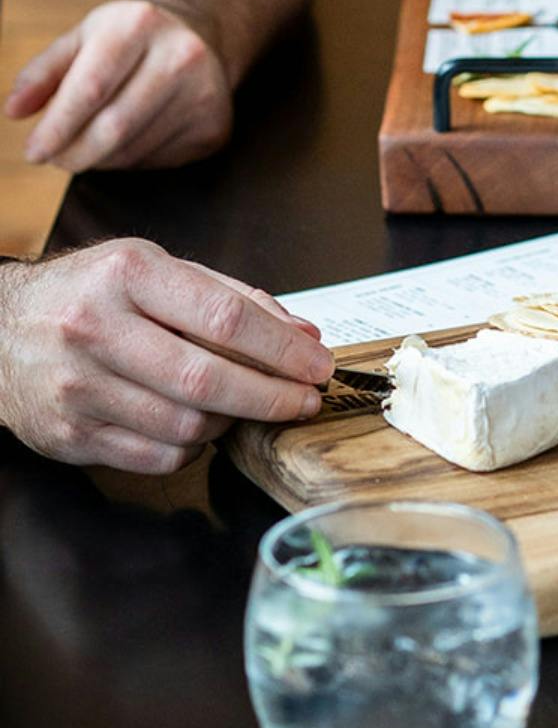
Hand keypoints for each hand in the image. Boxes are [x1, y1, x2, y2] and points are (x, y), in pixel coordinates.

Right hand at [0, 239, 331, 473]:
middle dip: (273, 396)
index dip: (283, 350)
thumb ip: (236, 299)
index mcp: (128, 274)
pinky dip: (194, 448)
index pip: (225, 318)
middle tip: (306, 400)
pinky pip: (157, 457)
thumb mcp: (159, 270)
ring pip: (187, 425)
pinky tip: (199, 426)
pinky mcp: (68, 434)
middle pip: (208, 379)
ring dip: (233, 422)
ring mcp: (77, 386)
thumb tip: (306, 335)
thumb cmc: (94, 294)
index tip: (319, 365)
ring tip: (246, 406)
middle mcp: (95, 328)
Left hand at [5, 0, 232, 171]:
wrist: (199, 38)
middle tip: (55, 159)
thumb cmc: (129, 41)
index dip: (57, 127)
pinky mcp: (215, 127)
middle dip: (74, 152)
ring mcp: (204, 95)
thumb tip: (15, 110)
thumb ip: (44, 72)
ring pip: (134, 150)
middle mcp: (180, 57)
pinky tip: (124, 143)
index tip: (34, 151)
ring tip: (85, 148)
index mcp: (139, 25)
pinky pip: (158, 161)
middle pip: (114, 126)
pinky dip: (129, 161)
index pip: (91, 88)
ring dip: (98, 160)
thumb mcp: (85, 38)